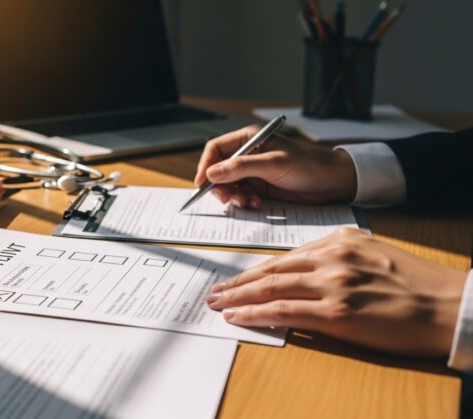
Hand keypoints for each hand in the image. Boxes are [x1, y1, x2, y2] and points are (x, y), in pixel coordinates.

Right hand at [195, 125, 357, 207]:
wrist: (333, 181)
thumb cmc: (308, 165)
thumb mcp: (273, 164)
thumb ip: (241, 168)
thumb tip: (212, 174)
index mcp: (249, 139)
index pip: (216, 149)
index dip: (205, 165)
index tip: (201, 183)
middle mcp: (248, 154)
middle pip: (218, 170)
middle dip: (220, 186)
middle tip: (228, 198)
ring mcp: (253, 172)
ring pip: (228, 185)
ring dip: (233, 196)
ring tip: (247, 202)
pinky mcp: (260, 187)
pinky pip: (241, 195)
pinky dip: (244, 201)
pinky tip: (255, 204)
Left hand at [206, 228, 465, 356]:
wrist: (449, 306)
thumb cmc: (417, 286)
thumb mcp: (374, 257)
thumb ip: (338, 260)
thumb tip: (306, 276)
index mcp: (340, 241)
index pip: (286, 257)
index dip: (257, 269)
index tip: (238, 277)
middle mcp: (332, 257)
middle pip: (272, 269)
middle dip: (238, 281)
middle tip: (214, 289)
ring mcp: (333, 284)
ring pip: (271, 288)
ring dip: (238, 296)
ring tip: (217, 303)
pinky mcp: (336, 313)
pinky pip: (283, 311)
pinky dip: (255, 314)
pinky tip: (237, 316)